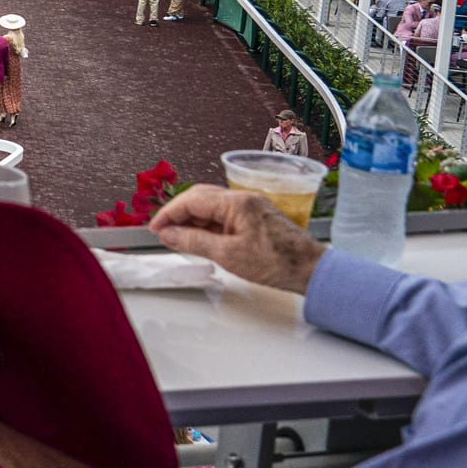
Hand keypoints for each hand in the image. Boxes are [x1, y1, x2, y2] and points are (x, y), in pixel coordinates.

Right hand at [150, 186, 323, 293]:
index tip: (154, 228)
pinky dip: (208, 224)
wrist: (312, 270)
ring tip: (179, 238)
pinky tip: (201, 238)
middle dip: (178, 213)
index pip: (191, 200)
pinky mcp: (256, 217)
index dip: (168, 214)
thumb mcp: (228, 255)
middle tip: (163, 232)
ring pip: (211, 206)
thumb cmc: (276, 263)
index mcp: (236, 203)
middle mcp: (243, 199)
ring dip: (192, 219)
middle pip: (200, 197)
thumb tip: (168, 234)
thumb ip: (193, 241)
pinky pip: (224, 214)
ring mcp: (251, 206)